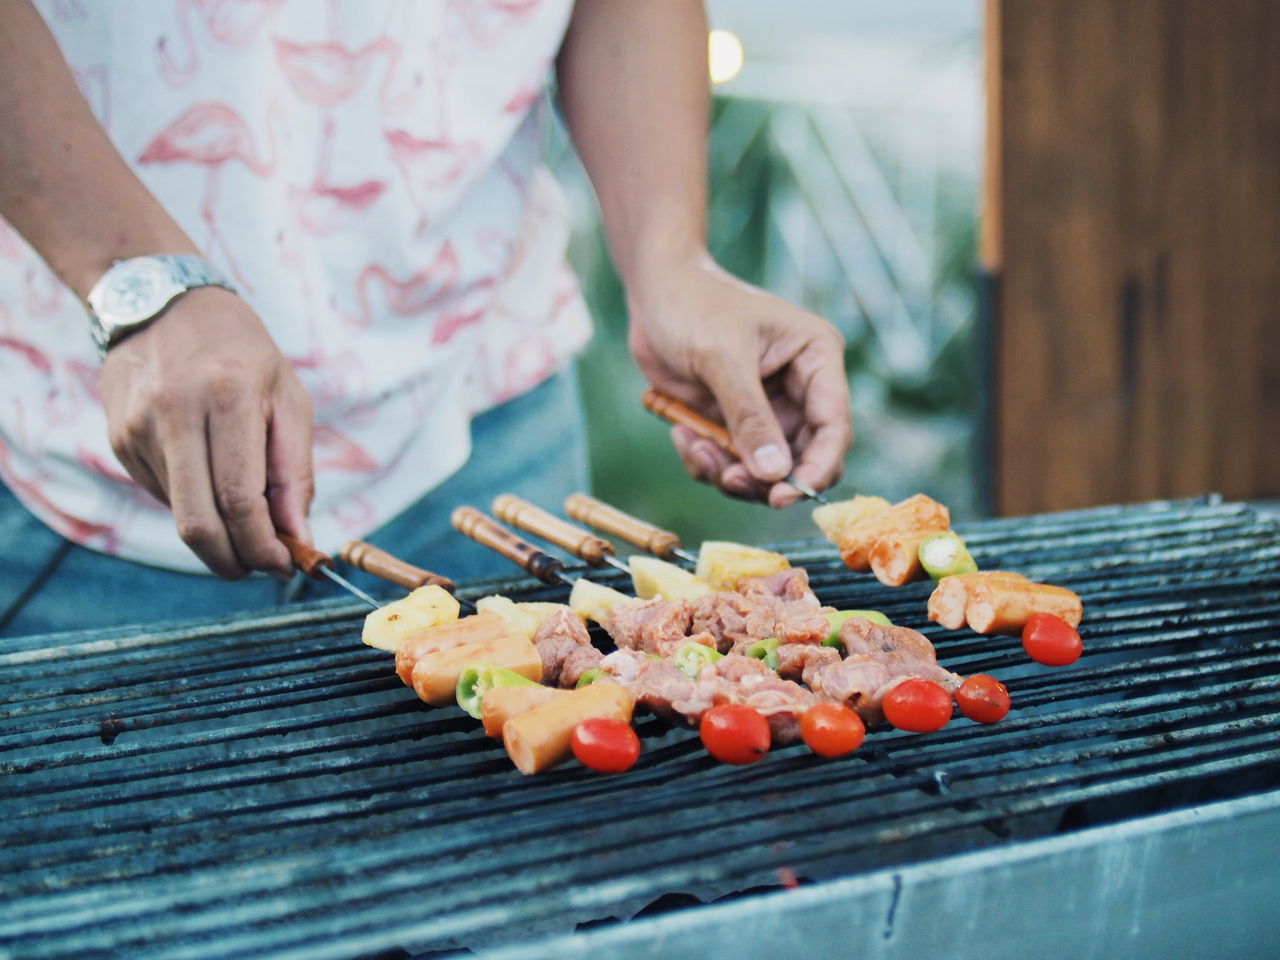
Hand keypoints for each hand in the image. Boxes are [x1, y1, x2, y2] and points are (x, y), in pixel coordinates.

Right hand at [100, 288, 313, 577]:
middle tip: (261, 567)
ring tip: (246, 521)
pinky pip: (162, 494)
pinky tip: (208, 475)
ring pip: (177, 515)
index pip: (239, 500)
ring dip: (217, 536)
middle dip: (234, 561)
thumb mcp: (288, 400)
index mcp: (228, 397)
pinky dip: (193, 503)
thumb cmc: (243, 354)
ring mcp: (138, 428)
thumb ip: (294, 473)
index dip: (263, 547)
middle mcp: (174, 413)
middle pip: (198, 523)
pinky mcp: (119, 439)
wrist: (165, 303)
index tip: (285, 565)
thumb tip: (298, 538)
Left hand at [626, 253, 851, 506]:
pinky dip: (707, 463)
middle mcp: (800, 388)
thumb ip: (749, 416)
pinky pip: (732, 464)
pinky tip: (682, 436)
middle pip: (804, 459)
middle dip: (766, 479)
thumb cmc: (693, 305)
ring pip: (766, 471)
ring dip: (730, 474)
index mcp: (816, 358)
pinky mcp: (735, 423)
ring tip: (696, 449)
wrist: (653, 291)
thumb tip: (776, 475)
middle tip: (730, 480)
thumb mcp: (721, 357)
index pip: (834, 426)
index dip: (816, 468)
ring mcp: (767, 409)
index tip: (784, 497)